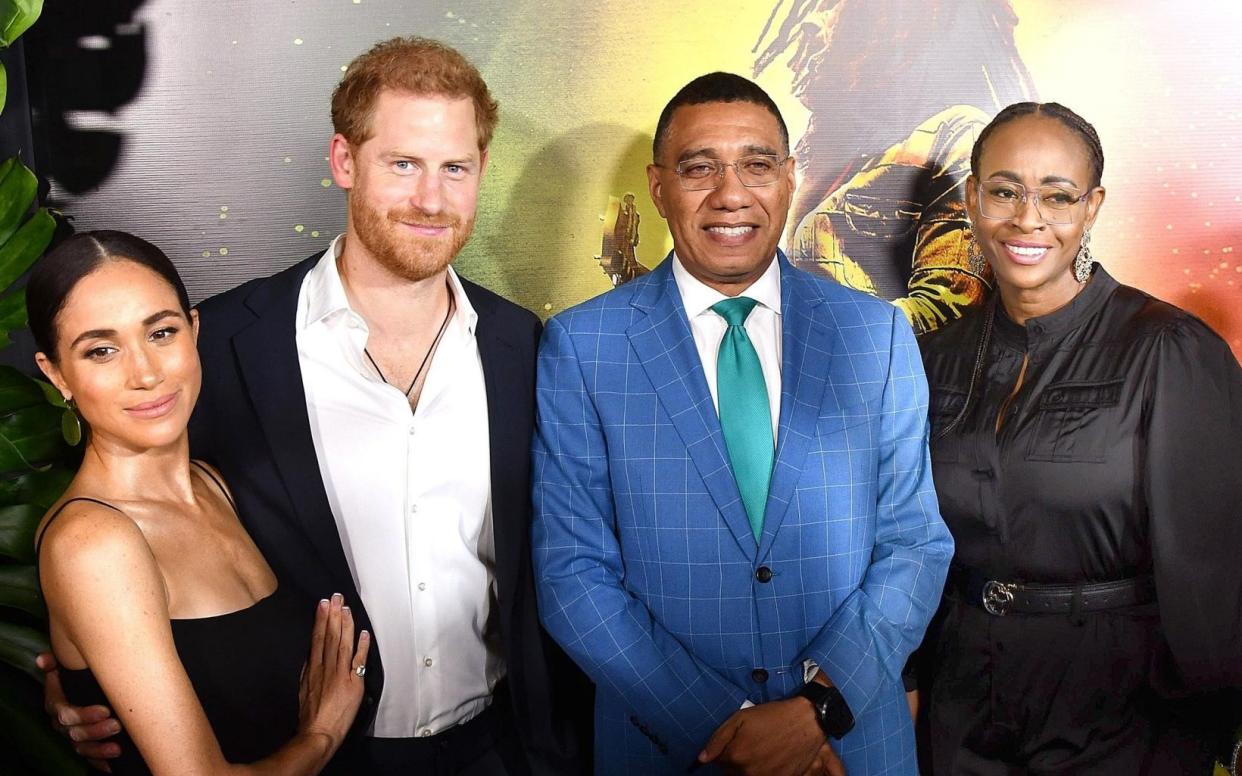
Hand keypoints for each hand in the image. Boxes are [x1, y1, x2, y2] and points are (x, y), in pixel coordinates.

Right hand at [36, 651, 121, 771]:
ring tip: (117, 746)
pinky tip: (112, 762)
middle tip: (117, 725)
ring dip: (98, 748)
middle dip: (96, 731)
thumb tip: (43, 659)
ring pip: (81, 747)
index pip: (66, 713)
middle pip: (75, 732)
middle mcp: (63, 723)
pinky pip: (89, 757)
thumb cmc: (74, 675)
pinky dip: (100, 761)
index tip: (105, 710)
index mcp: (57, 704)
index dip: (85, 714)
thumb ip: (55, 662)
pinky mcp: (84, 745)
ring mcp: (72, 735)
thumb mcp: (65, 666)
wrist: (85, 685)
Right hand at [297, 594, 370, 764]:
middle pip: (330, 636)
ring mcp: (340, 675)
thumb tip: (312, 653)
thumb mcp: (304, 687)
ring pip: (343, 644)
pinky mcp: (353, 684)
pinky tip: (364, 632)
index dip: (321, 620)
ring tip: (347, 608)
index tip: (323, 604)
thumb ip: (310, 669)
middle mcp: (326, 668)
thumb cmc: (311, 714)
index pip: (317, 639)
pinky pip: (359, 661)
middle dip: (333, 615)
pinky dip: (362, 646)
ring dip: (346, 624)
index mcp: (313, 669)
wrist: (318, 733)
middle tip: (336, 596)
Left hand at [699, 697, 839, 775]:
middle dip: (736, 761)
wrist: (806, 721)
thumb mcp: (740, 718)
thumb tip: (702, 759)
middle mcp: (748, 772)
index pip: (718, 763)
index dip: (725, 752)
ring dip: (749, 768)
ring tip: (760, 752)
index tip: (735, 743)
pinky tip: (770, 759)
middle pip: (732, 773)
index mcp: (735, 756)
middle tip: (750, 746)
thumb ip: (717, 739)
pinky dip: (764, 771)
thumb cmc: (772, 716)